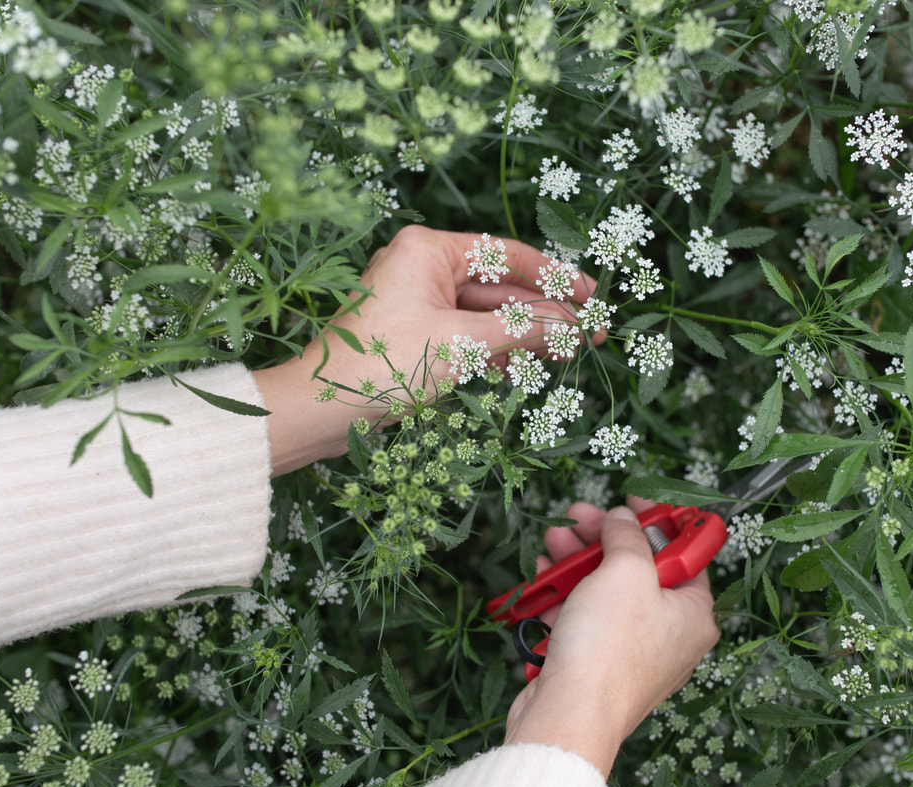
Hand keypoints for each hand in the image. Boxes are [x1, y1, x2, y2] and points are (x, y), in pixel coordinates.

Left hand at [253, 225, 595, 474]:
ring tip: (568, 356)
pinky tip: (528, 368)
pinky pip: (467, 336)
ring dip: (525, 336)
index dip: (556, 277)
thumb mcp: (462, 346)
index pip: (507, 255)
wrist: (320, 410)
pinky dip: (496, 351)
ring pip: (486, 315)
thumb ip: (521, 332)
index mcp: (428, 251)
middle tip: (589, 336)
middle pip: (500, 287)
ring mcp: (417, 302)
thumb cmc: (383, 366)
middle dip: (544, 313)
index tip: (592, 297)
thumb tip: (572, 327)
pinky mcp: (415, 334)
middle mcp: (422, 268)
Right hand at [503, 499, 720, 775]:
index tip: (635, 501)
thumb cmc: (609, 647)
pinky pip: (584, 619)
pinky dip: (565, 594)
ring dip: (578, 561)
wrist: (568, 714)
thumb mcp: (626, 571)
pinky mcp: (596, 665)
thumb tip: (624, 520)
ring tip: (554, 538)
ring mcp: (631, 653)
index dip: (662, 522)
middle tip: (580, 516)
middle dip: (605, 539)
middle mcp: (669, 636)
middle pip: (640, 571)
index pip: (688, 555)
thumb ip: (627, 537)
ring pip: (606, 592)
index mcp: (694, 615)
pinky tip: (544, 573)